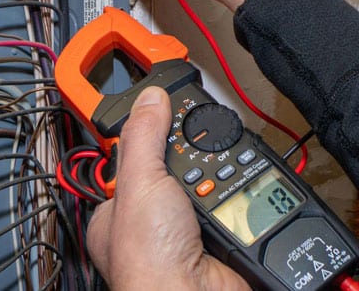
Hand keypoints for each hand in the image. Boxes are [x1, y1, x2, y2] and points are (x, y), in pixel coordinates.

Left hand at [86, 86, 249, 290]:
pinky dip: (241, 202)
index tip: (169, 114)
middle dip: (191, 162)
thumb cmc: (150, 259)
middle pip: (175, 172)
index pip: (134, 161)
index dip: (151, 138)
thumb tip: (150, 98)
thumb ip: (144, 137)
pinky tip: (236, 202)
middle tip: (200, 151)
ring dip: (219, 184)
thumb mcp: (141, 182)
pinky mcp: (219, 242)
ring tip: (217, 184)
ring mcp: (186, 235)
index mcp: (118, 212)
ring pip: (208, 188)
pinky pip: (234, 207)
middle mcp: (150, 226)